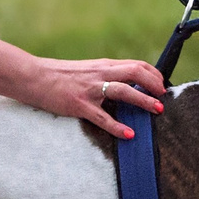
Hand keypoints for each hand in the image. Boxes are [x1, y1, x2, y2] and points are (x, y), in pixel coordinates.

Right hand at [15, 58, 166, 138]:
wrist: (34, 76)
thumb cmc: (60, 75)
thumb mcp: (87, 69)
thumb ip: (105, 75)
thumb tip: (124, 84)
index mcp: (103, 65)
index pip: (135, 65)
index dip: (153, 74)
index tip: (161, 84)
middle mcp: (100, 74)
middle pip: (135, 73)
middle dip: (154, 84)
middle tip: (163, 95)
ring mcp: (90, 90)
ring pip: (123, 91)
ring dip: (143, 100)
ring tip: (156, 110)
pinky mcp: (80, 105)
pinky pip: (103, 117)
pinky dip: (118, 126)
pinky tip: (129, 134)